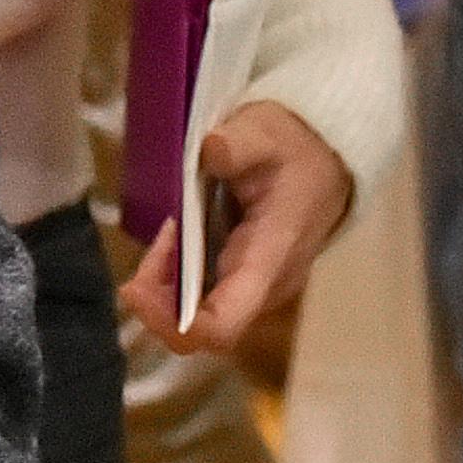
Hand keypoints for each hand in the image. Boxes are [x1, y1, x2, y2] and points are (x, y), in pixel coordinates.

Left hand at [115, 99, 355, 353]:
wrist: (327, 162)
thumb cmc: (295, 151)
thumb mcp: (267, 133)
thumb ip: (240, 144)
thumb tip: (212, 151)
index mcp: (269, 258)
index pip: (224, 324)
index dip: (172, 322)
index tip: (136, 288)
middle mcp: (264, 289)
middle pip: (202, 329)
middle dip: (159, 301)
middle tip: (150, 251)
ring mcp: (255, 290)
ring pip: (199, 318)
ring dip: (166, 289)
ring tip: (166, 236)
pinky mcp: (245, 283)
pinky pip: (205, 300)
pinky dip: (176, 280)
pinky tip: (174, 243)